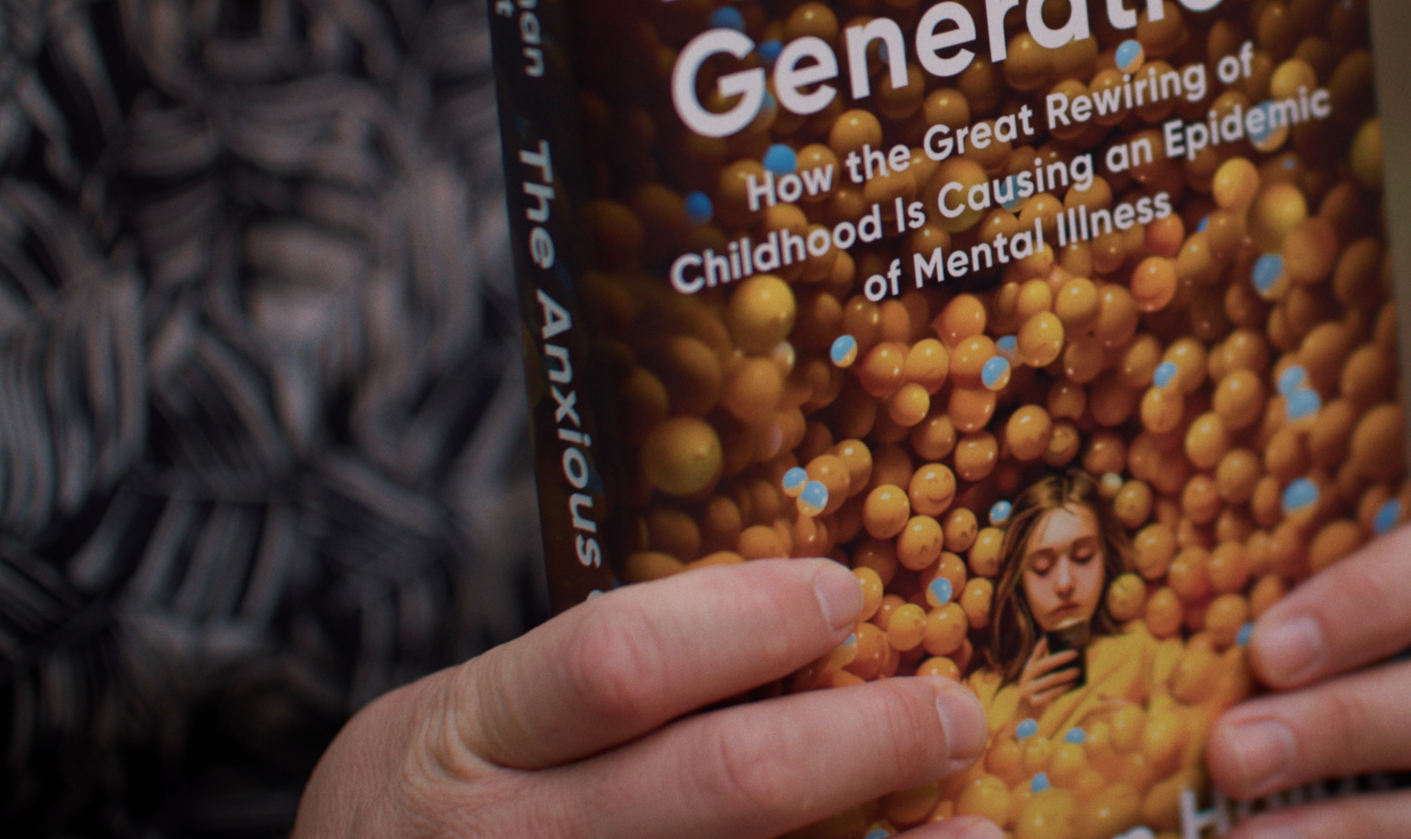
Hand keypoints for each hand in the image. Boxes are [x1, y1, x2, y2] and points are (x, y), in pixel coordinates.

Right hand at [294, 558, 1001, 838]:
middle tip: (951, 714)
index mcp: (469, 739)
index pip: (622, 663)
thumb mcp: (470, 722)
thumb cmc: (434, 813)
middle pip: (726, 784)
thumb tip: (803, 612)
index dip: (752, 622)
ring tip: (975, 823)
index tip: (844, 595)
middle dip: (864, 739)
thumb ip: (598, 680)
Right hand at [1018, 636, 1082, 713]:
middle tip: (1075, 653)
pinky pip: (1051, 694)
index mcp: (1028, 670)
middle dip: (1060, 658)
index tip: (1053, 634)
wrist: (1022, 719)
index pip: (1036, 654)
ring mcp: (1028, 691)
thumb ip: (1048, 669)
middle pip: (1044, 665)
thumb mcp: (1037, 681)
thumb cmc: (1035, 696)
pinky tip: (1073, 684)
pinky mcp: (1033, 703)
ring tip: (1078, 670)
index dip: (1043, 644)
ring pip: (1049, 680)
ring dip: (1065, 674)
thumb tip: (1066, 657)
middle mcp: (1026, 679)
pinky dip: (1063, 688)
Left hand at [1205, 506, 1410, 838]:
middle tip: (1231, 753)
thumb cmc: (1215, 682)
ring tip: (1244, 832)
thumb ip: (1196, 590)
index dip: (1376, 600)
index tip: (1266, 647)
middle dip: (1352, 726)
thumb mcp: (1209, 627)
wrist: (1235, 786)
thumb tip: (1078, 523)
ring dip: (1359, 816)